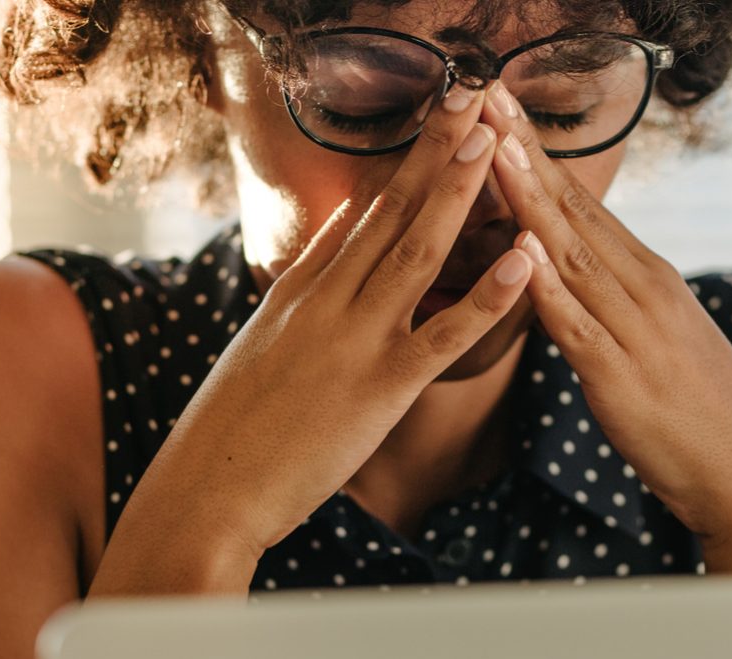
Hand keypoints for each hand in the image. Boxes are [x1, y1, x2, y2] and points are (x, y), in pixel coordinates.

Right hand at [101, 84, 536, 583]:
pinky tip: (523, 261)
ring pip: (417, 252)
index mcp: (299, 291)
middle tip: (472, 97)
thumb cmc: (231, 433)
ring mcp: (354, 340)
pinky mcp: (381, 388)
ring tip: (492, 141)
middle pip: (390, 211)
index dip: (403, 163)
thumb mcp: (260, 347)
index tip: (437, 119)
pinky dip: (488, 296)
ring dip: (458, 193)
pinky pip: (445, 334)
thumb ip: (300, 295)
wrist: (207, 489)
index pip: (360, 213)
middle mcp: (326, 301)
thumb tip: (332, 245)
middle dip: (434, 150)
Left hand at [477, 81, 731, 571]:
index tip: (498, 104)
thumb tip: (570, 275)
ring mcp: (637, 332)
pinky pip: (578, 327)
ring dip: (529, 199)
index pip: (582, 203)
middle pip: (573, 210)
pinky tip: (521, 252)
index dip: (535, 152)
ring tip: (492, 148)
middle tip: (483, 93)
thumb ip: (614, 304)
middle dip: (523, 151)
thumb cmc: (700, 417)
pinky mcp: (623, 380)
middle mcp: (646, 291)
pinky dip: (548, 288)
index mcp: (649, 279)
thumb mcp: (657, 342)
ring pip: (571, 254)